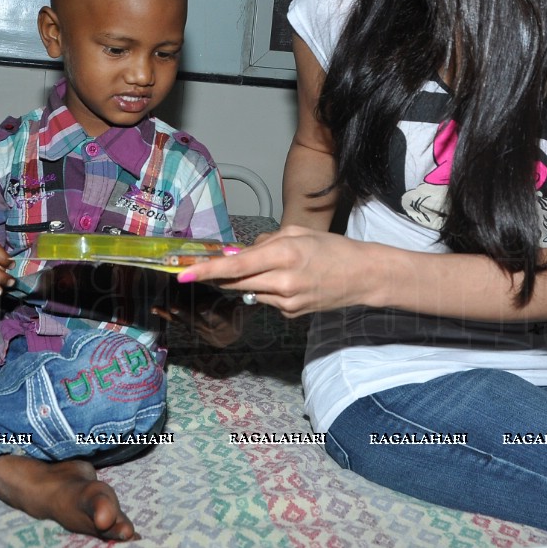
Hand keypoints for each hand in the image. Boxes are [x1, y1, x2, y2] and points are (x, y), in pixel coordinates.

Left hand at [151, 295, 245, 347]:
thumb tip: (260, 286)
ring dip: (173, 314)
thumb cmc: (238, 316)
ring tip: (161, 307)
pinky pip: (177, 321)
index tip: (204, 308)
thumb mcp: (247, 310)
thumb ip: (251, 300)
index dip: (211, 313)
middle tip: (174, 306)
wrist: (227, 335)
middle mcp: (210, 328)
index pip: (219, 317)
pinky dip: (165, 315)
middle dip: (186, 313)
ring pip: (185, 321)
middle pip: (198, 320)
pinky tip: (155, 308)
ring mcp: (197, 328)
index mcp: (226, 322)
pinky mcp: (188, 326)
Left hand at [177, 225, 372, 318]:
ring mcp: (287, 302)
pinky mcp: (290, 314)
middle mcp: (283, 282)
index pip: (236, 265)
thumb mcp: (298, 233)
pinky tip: (285, 280)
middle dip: (219, 275)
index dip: (207, 270)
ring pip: (249, 291)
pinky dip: (265, 288)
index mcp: (285, 254)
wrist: (363, 276)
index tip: (183, 273)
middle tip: (204, 266)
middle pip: (236, 282)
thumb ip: (264, 242)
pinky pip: (265, 300)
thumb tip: (236, 252)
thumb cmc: (333, 248)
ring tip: (270, 266)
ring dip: (245, 280)